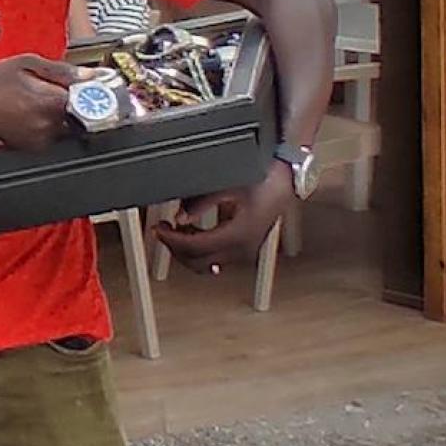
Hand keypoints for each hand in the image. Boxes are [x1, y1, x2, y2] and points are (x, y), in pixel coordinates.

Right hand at [0, 54, 85, 150]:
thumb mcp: (27, 63)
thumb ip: (62, 70)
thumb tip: (89, 76)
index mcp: (51, 103)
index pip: (87, 101)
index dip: (85, 91)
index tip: (84, 87)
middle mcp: (49, 126)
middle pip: (78, 115)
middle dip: (71, 103)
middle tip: (49, 90)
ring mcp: (41, 140)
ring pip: (65, 127)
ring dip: (58, 114)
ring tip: (34, 101)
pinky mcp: (33, 148)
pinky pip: (51, 135)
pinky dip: (46, 125)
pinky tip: (28, 112)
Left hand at [153, 164, 295, 274]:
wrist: (286, 181)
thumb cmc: (264, 181)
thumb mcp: (228, 185)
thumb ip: (201, 202)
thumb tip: (180, 216)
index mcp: (237, 235)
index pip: (195, 247)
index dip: (172, 240)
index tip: (159, 229)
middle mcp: (241, 249)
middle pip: (198, 262)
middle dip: (175, 248)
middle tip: (162, 230)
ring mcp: (244, 251)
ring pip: (206, 264)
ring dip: (186, 251)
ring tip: (174, 231)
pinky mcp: (244, 248)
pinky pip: (216, 258)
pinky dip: (200, 250)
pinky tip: (192, 232)